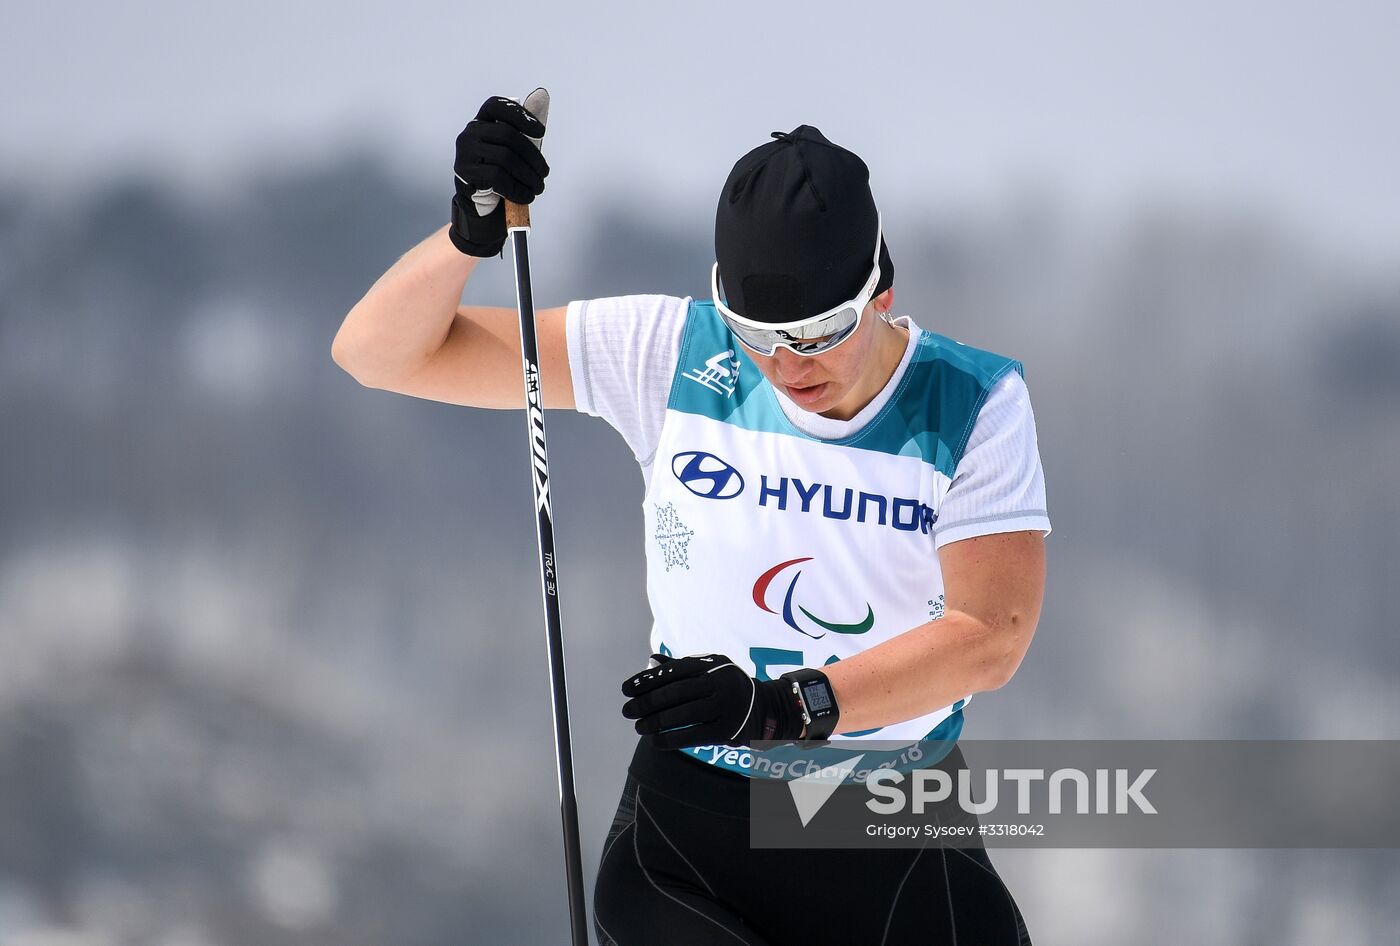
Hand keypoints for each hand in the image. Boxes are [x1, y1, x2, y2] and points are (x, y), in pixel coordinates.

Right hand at [449, 88, 549, 256]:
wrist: (479, 203)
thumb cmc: (501, 173)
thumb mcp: (514, 152)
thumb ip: (525, 133)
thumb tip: (542, 100)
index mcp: (482, 122)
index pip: (497, 106)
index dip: (521, 115)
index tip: (541, 132)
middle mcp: (470, 132)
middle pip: (508, 135)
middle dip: (533, 156)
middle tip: (545, 173)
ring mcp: (465, 152)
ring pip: (505, 158)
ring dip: (529, 176)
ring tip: (538, 187)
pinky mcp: (465, 172)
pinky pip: (498, 177)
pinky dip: (518, 188)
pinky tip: (527, 196)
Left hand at [621, 653, 805, 749]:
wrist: (765, 709)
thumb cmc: (727, 688)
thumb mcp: (709, 671)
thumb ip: (681, 668)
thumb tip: (650, 662)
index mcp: (712, 664)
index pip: (673, 671)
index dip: (647, 680)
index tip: (626, 689)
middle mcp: (721, 682)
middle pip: (676, 693)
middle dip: (647, 702)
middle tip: (626, 711)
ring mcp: (726, 706)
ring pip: (684, 715)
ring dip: (656, 722)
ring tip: (638, 727)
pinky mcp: (728, 730)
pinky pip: (694, 735)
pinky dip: (671, 739)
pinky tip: (655, 742)